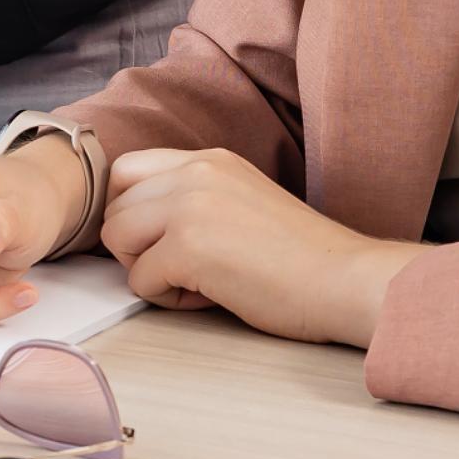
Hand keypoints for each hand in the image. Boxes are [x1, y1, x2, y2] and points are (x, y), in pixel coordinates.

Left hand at [100, 147, 420, 345]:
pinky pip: (140, 280)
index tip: (161, 240)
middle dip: (135, 245)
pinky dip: (166, 299)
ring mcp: (189, 206)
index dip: (132, 212)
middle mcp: (195, 172)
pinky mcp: (188, 247)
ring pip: (117, 239)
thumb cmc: (301, 257)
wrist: (344, 279)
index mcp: (209, 159)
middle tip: (180, 267)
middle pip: (114, 206)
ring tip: (195, 282)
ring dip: (146, 270)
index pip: (126, 171)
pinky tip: (210, 297)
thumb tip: (142, 224)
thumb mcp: (242, 200)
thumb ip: (195, 197)